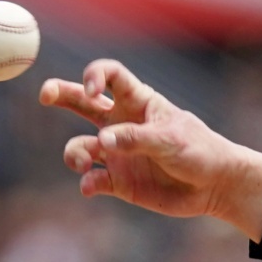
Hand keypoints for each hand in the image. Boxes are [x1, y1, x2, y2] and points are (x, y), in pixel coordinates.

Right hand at [41, 59, 261, 239]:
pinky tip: (91, 186)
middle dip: (59, 93)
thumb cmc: (200, 152)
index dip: (94, 75)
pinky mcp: (118, 180)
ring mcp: (116, 152)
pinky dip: (87, 183)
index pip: (109, 76)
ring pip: (80, 146)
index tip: (93, 90)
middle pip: (80, 102)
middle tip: (46, 95)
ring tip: (82, 162)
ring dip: (73, 153)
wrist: (216, 186)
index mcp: (137, 103)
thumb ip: (136, 138)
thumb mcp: (171, 140)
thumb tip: (102, 142)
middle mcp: (120, 124)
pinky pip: (92, 179)